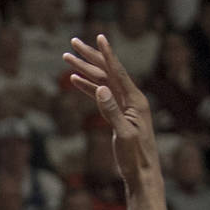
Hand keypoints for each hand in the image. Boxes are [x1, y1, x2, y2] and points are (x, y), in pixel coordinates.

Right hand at [63, 35, 158, 189]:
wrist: (142, 174)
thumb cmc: (135, 157)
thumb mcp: (123, 135)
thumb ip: (112, 112)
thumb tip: (100, 89)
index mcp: (135, 100)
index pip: (118, 72)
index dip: (107, 54)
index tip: (99, 36)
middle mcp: (131, 99)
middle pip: (107, 72)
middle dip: (90, 57)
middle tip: (73, 42)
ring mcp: (124, 107)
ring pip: (102, 82)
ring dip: (85, 70)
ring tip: (68, 59)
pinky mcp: (117, 115)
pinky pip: (101, 96)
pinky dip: (88, 88)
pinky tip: (76, 81)